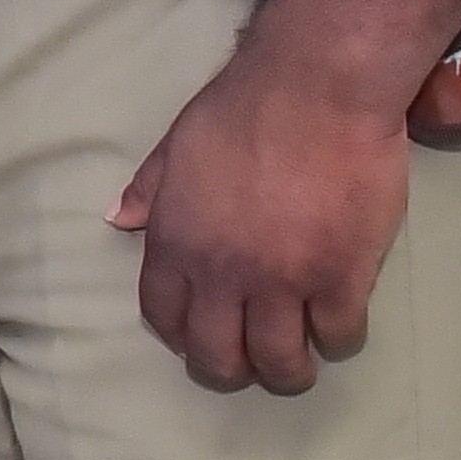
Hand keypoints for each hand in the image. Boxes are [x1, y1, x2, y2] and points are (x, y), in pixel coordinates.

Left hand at [110, 41, 415, 394]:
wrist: (317, 89)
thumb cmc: (243, 109)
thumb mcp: (177, 146)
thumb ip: (149, 190)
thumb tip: (118, 219)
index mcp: (175, 242)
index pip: (164, 318)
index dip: (182, 337)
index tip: (202, 338)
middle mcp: (223, 272)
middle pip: (219, 358)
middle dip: (232, 370)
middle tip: (252, 362)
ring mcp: (284, 280)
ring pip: (280, 361)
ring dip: (287, 370)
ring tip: (298, 363)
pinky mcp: (342, 277)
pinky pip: (339, 335)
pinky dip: (338, 338)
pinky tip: (338, 325)